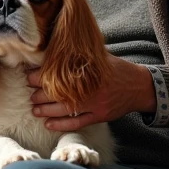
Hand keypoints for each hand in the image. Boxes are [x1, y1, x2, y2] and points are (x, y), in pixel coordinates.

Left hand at [28, 54, 156, 132]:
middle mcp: (91, 88)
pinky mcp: (99, 116)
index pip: (58, 74)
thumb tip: (57, 42)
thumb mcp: (100, 56)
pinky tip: (49, 124)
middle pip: (59, 93)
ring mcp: (96, 104)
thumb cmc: (116, 69)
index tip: (30, 76)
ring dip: (47, 110)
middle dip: (41, 94)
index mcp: (89, 71)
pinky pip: (77, 123)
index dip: (41, 76)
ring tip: (34, 109)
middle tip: (29, 93)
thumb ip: (81, 53)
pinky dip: (61, 125)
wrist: (139, 86)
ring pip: (65, 110)